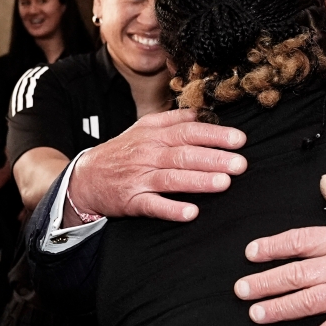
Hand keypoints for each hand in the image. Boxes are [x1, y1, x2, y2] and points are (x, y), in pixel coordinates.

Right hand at [65, 108, 247, 224]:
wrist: (85, 177)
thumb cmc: (122, 152)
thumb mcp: (144, 128)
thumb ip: (174, 120)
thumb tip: (202, 113)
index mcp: (155, 135)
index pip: (188, 131)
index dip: (215, 134)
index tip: (239, 140)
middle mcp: (148, 154)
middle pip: (184, 154)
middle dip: (214, 158)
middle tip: (240, 164)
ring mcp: (139, 178)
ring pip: (172, 178)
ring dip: (199, 181)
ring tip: (224, 183)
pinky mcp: (132, 201)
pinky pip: (153, 205)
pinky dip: (171, 209)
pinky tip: (191, 212)